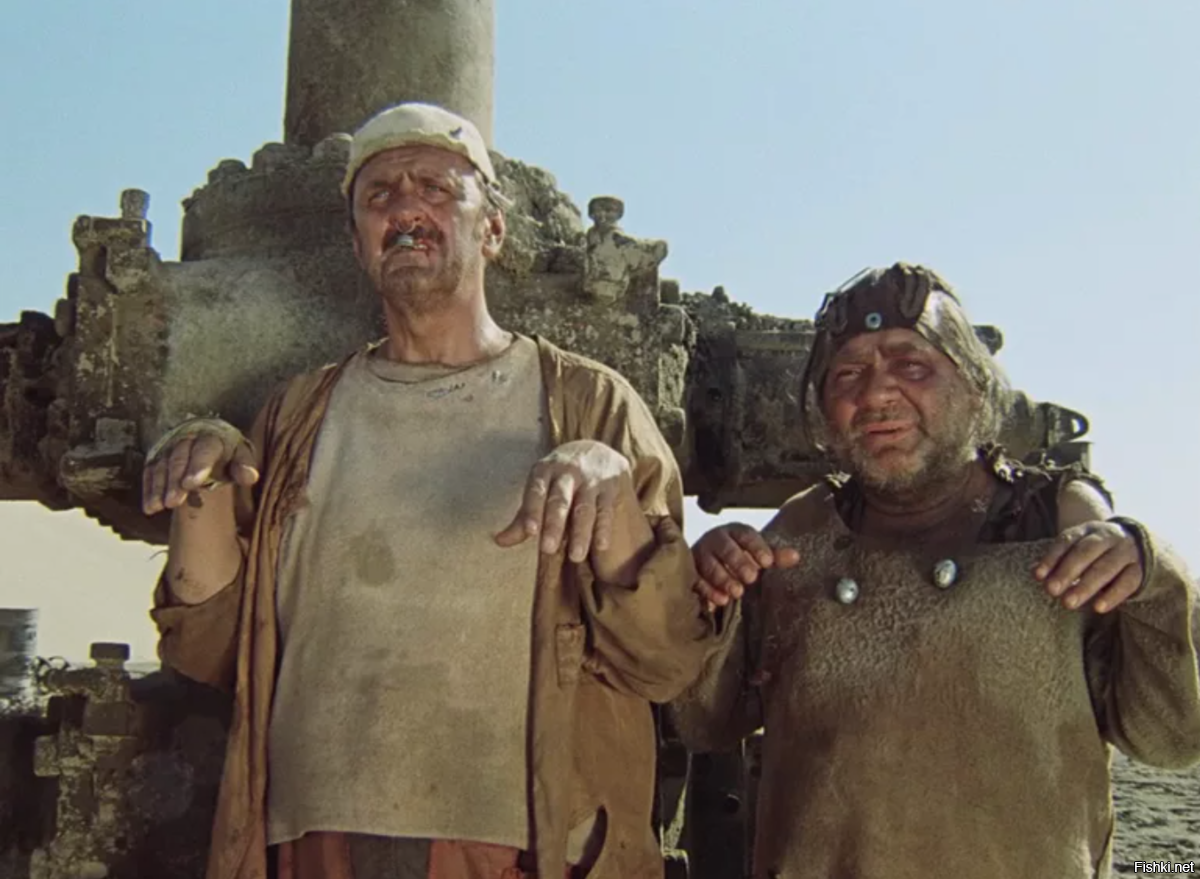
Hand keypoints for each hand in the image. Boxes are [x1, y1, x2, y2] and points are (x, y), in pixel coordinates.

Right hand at [142, 424, 258, 514]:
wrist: (213, 443)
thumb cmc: (229, 455)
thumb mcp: (241, 457)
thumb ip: (244, 466)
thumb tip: (250, 476)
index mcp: (214, 438)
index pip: (205, 449)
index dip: (198, 466)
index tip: (191, 484)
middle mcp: (190, 438)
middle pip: (179, 457)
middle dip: (175, 480)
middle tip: (174, 502)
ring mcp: (171, 446)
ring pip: (162, 464)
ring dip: (160, 486)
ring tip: (160, 507)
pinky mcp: (157, 456)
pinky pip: (150, 471)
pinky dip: (150, 489)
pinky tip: (151, 507)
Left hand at [495, 440, 634, 561]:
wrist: (594, 449)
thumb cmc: (558, 478)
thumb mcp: (540, 488)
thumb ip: (523, 517)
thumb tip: (499, 541)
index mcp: (544, 471)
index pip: (536, 491)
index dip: (532, 511)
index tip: (530, 531)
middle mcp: (568, 472)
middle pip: (560, 500)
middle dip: (554, 524)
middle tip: (548, 549)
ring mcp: (591, 479)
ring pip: (585, 508)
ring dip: (580, 533)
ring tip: (576, 557)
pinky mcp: (610, 487)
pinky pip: (606, 510)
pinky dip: (604, 528)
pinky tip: (600, 546)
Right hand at [694, 523, 799, 609]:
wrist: (708, 561)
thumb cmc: (738, 557)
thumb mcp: (757, 555)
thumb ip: (775, 557)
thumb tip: (797, 556)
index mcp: (735, 532)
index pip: (746, 535)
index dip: (757, 547)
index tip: (768, 562)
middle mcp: (716, 539)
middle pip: (726, 548)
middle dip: (738, 562)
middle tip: (751, 578)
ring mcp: (700, 554)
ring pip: (709, 564)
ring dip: (723, 578)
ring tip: (737, 593)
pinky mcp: (690, 570)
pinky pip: (696, 579)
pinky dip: (708, 591)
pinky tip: (720, 601)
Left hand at [1034, 520, 1142, 612]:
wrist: (1142, 548)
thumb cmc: (1099, 553)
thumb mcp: (1080, 550)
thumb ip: (1060, 561)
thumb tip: (1036, 573)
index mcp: (1088, 529)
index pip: (1067, 540)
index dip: (1052, 558)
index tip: (1038, 576)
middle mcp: (1109, 537)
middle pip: (1086, 552)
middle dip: (1067, 572)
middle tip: (1051, 590)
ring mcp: (1127, 551)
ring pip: (1106, 568)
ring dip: (1085, 586)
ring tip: (1068, 603)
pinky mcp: (1142, 569)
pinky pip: (1127, 582)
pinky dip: (1112, 595)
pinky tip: (1098, 608)